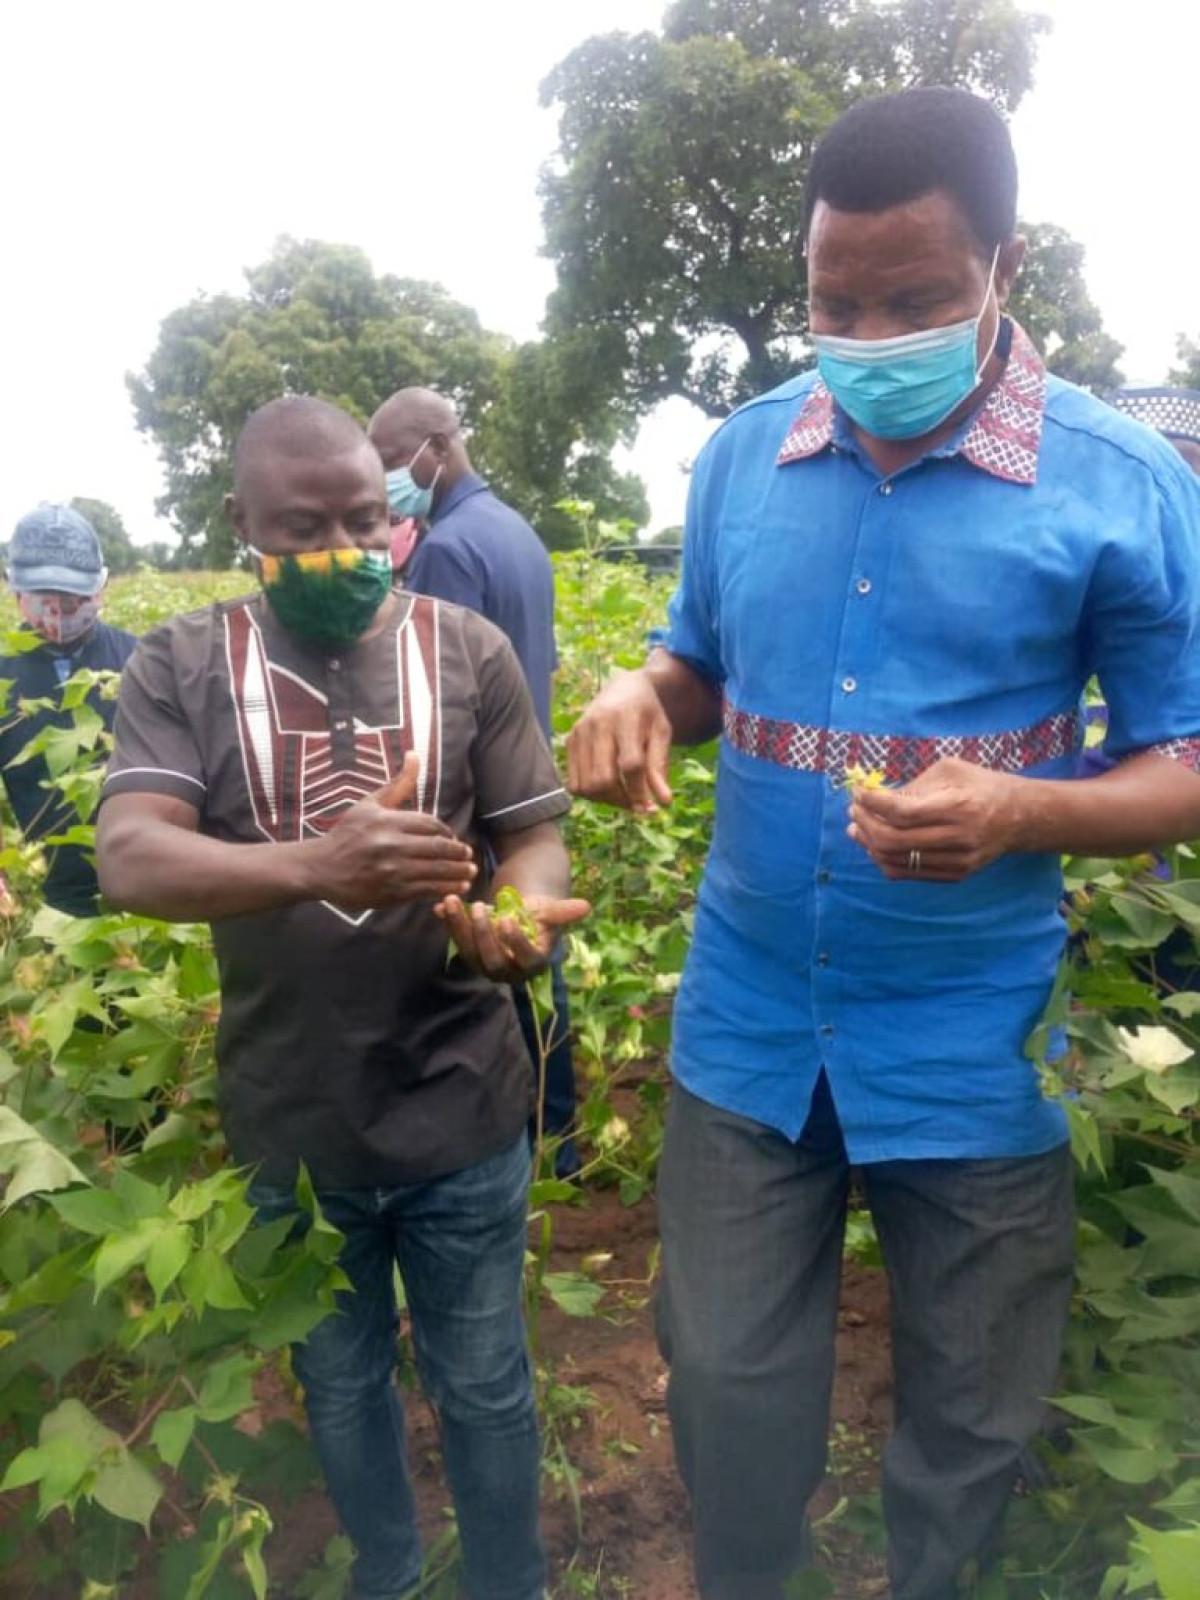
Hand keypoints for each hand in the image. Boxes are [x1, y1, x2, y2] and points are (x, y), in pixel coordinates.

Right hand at [310, 752, 477, 909]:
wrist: (321, 868)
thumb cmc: (347, 834)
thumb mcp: (370, 804)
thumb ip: (398, 784)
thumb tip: (415, 754)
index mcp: (388, 821)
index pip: (431, 824)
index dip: (447, 832)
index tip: (454, 838)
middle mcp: (392, 844)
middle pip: (439, 847)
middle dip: (460, 853)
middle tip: (469, 856)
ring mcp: (393, 870)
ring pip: (437, 871)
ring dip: (458, 873)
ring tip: (469, 874)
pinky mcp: (392, 892)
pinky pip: (427, 890)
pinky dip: (446, 889)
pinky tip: (457, 888)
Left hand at [434, 891, 590, 983]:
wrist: (520, 916)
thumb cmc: (539, 916)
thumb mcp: (550, 911)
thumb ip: (563, 911)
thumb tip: (585, 906)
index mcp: (533, 962)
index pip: (525, 958)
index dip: (515, 942)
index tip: (507, 919)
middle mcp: (509, 971)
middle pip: (492, 961)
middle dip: (482, 934)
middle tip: (479, 906)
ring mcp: (487, 965)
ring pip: (469, 953)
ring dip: (459, 927)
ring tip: (452, 901)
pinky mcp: (469, 955)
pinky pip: (457, 942)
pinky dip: (449, 924)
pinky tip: (440, 905)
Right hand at [566, 670, 672, 811]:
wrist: (622, 689)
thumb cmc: (647, 714)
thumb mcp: (661, 734)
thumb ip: (660, 767)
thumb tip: (664, 803)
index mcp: (625, 719)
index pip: (630, 764)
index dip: (639, 791)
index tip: (650, 807)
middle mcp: (597, 725)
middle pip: (602, 779)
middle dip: (621, 799)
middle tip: (636, 805)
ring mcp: (579, 733)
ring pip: (586, 786)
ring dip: (606, 800)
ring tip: (623, 797)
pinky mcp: (569, 741)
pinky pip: (574, 783)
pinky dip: (591, 795)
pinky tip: (608, 789)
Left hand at [847, 757, 1028, 881]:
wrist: (1019, 817)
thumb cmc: (980, 785)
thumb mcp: (950, 771)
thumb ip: (913, 786)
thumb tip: (874, 799)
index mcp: (959, 807)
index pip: (902, 812)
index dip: (872, 803)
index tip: (858, 792)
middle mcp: (959, 838)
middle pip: (893, 840)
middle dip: (865, 823)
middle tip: (854, 809)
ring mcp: (957, 862)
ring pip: (895, 860)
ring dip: (868, 842)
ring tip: (857, 826)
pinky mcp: (954, 875)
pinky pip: (906, 873)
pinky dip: (883, 858)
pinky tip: (876, 842)